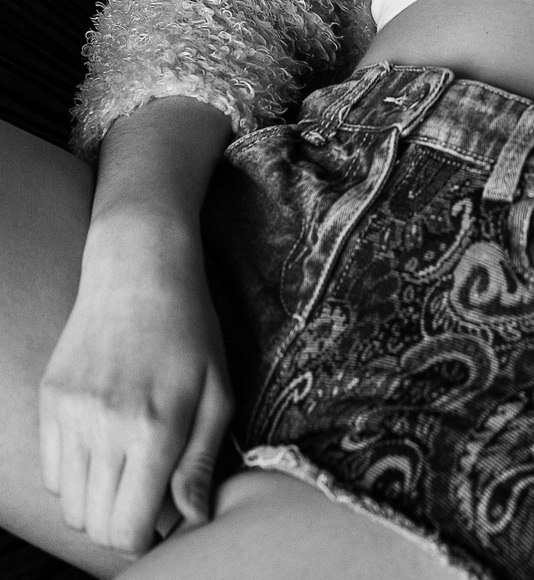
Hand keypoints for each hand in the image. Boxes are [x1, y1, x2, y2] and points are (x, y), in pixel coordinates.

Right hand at [38, 210, 233, 556]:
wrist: (139, 267)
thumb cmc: (189, 329)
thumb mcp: (218, 390)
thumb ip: (201, 461)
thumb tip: (191, 518)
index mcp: (154, 429)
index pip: (130, 529)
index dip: (150, 534)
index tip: (165, 514)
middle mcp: (104, 427)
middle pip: (97, 526)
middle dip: (125, 523)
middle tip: (149, 492)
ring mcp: (69, 414)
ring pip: (70, 505)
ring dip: (99, 502)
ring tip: (128, 467)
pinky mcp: (49, 400)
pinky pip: (51, 472)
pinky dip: (75, 475)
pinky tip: (103, 445)